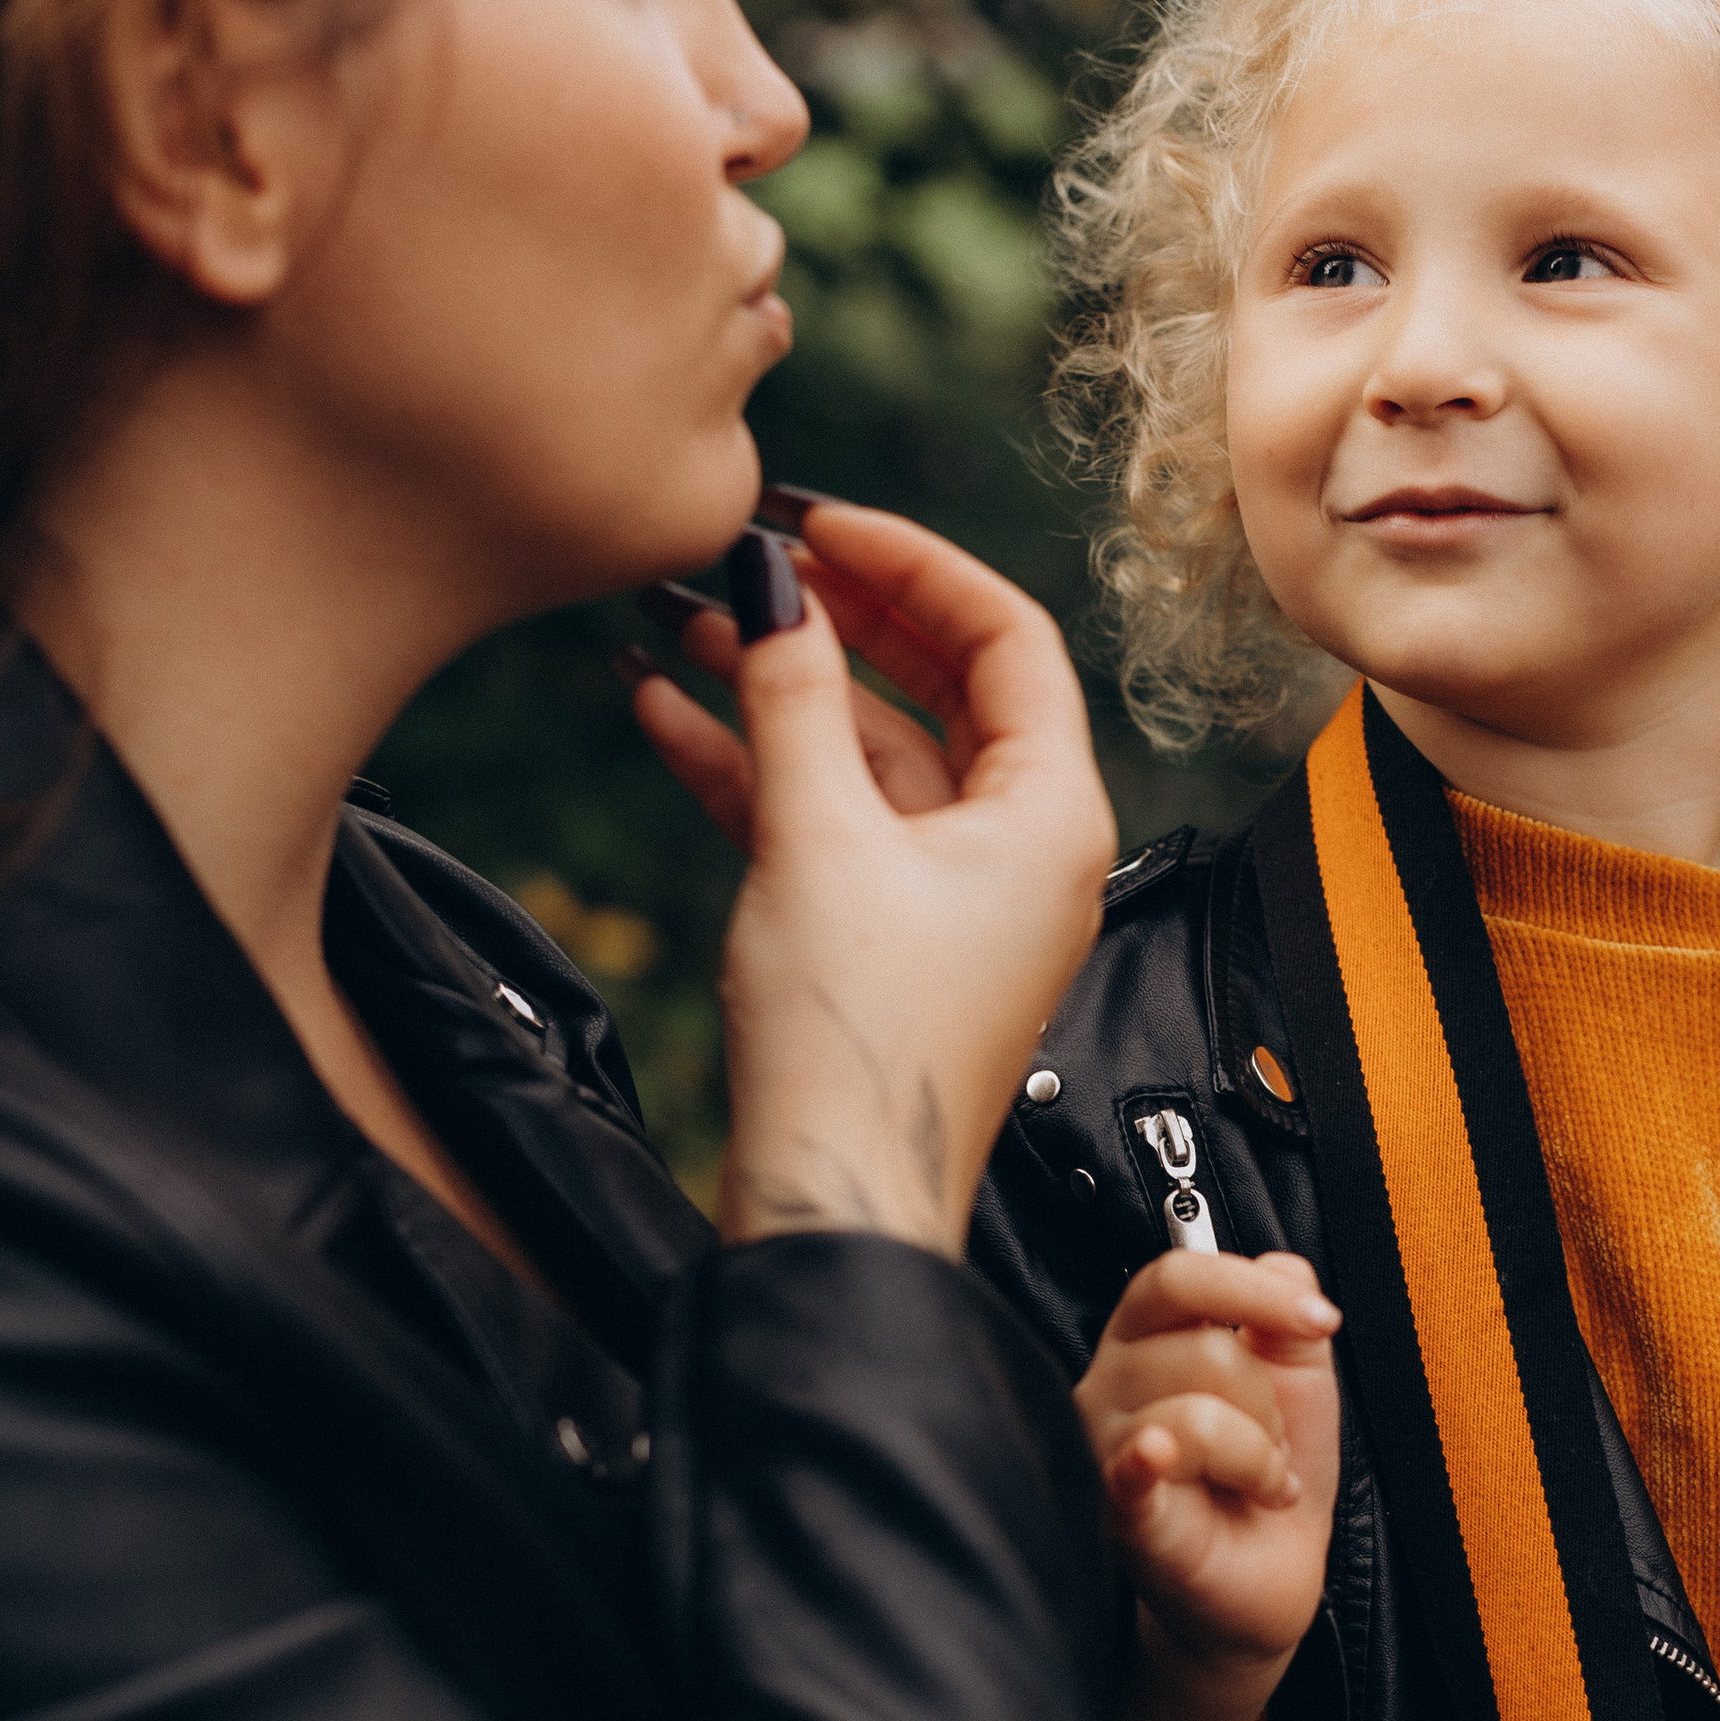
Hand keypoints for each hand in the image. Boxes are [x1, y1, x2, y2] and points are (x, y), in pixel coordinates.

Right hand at [632, 503, 1112, 1253]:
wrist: (833, 1201)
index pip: (1005, 636)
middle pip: (937, 684)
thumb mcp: (814, 836)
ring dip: (778, 686)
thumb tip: (771, 584)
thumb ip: (791, 697)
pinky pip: (832, 817)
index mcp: (1053, 813)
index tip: (819, 520)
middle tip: (749, 557)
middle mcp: (1023, 845)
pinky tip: (666, 713)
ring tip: (680, 620)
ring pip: (870, 750)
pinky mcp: (889, 934)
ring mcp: (956, 892)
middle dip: (834, 616)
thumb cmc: (858, 1045)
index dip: (910, 561)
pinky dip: (759, 766)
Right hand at [1074, 1250, 1342, 1720]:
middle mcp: (1109, 1384)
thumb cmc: (1267, 1474)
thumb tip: (1285, 1266)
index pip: (1176, 1277)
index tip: (1322, 1320)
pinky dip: (1149, 1458)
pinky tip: (1158, 1458)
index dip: (1251, 1288)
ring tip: (1257, 1487)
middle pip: (1201, 1349)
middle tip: (1271, 1453)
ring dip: (1258, 1458)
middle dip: (1267, 1405)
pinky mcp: (1120, 1514)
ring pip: (1195, 1414)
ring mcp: (1106, 1451)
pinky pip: (1130, 1467)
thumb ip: (1287, 1315)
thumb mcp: (1297, 1382)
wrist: (1268, 1581)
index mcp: (1147, 1339)